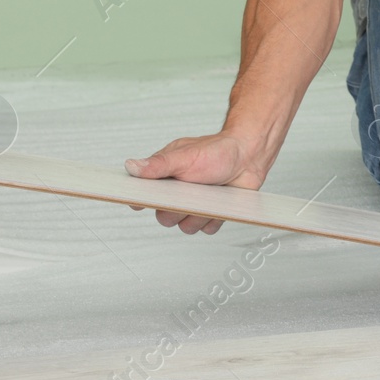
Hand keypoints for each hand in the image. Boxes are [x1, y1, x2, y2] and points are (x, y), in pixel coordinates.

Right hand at [124, 131, 266, 234]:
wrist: (248, 155)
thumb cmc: (216, 150)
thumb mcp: (184, 155)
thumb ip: (158, 164)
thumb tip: (131, 166)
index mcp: (164, 178)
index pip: (142, 197)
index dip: (142, 201)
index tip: (144, 201)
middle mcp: (177, 195)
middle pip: (164, 218)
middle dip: (178, 209)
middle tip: (190, 192)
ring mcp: (194, 206)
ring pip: (187, 227)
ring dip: (199, 214)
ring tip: (210, 194)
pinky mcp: (211, 215)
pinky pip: (207, 229)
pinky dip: (215, 218)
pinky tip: (220, 202)